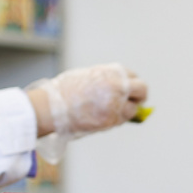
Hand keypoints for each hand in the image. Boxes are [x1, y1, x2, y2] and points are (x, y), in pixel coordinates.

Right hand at [28, 64, 147, 137]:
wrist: (50, 107)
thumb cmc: (64, 91)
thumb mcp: (87, 76)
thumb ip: (106, 79)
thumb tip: (121, 88)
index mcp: (111, 72)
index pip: (133, 77)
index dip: (131, 85)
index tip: (129, 91)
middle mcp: (118, 86)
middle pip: (142, 90)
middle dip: (139, 97)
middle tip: (134, 102)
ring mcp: (116, 103)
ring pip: (132, 109)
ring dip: (125, 111)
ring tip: (106, 112)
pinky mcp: (111, 119)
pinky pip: (120, 120)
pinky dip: (114, 120)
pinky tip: (100, 117)